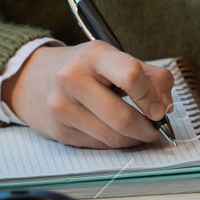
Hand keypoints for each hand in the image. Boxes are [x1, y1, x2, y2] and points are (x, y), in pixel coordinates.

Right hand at [0, 41, 174, 148]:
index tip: (160, 109)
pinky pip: (98, 145)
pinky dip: (115, 143)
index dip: (151, 97)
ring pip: (112, 137)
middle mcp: (73, 78)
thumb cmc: (83, 68)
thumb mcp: (114, 58)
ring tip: (141, 132)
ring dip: (134, 140)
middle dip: (148, 129)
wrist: (33, 78)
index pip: (131, 75)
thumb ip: (150, 75)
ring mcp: (62, 106)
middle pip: (123, 117)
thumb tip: (166, 106)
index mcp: (94, 55)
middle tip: (156, 129)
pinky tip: (118, 134)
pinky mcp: (58, 130)